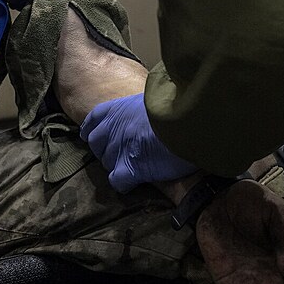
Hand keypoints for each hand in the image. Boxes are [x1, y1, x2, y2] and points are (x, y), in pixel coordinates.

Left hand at [81, 92, 198, 192]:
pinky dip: (124, 183)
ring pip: (107, 163)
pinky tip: (136, 180)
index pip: (94, 120)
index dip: (93, 130)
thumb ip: (141, 109)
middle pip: (97, 145)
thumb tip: (144, 116)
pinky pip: (117, 181)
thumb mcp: (154, 100)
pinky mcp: (130, 168)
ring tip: (136, 167)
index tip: (95, 137)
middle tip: (125, 154)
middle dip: (107, 150)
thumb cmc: (180, 107)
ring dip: (118, 166)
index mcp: (119, 108)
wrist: (191, 120)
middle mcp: (114, 127)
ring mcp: (120, 148)